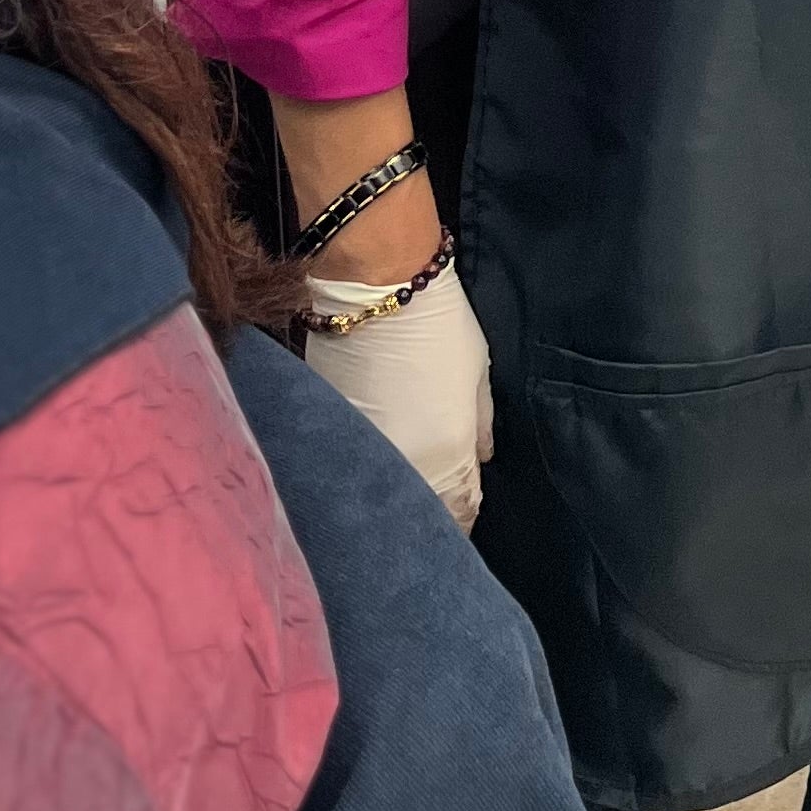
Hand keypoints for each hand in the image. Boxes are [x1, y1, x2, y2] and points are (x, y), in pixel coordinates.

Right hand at [302, 261, 494, 529]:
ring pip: (382, 497)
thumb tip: (481, 457)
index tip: (459, 519)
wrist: (376, 291)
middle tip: (430, 508)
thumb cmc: (438, 326)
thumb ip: (481, 424)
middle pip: (419, 513)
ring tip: (397, 494)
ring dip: (391, 497)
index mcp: (449, 459)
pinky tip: (366, 464)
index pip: (459, 514)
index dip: (461, 520)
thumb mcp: (476, 373)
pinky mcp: (329, 437)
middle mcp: (406, 471)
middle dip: (427, 515)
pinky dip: (360, 470)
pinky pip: (352, 469)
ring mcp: (363, 458)